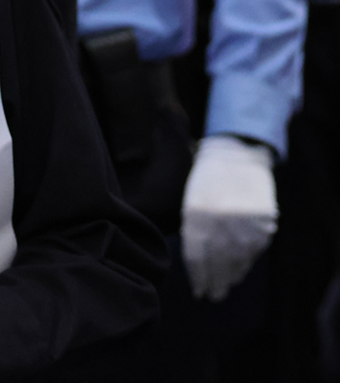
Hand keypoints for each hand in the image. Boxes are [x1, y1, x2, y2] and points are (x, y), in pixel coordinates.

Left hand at [181, 134, 277, 301]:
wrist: (236, 157)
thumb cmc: (206, 181)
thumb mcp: (189, 203)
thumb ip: (192, 231)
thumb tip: (197, 266)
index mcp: (197, 214)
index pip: (196, 256)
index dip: (197, 277)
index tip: (198, 292)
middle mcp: (221, 221)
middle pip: (218, 262)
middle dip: (215, 282)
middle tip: (213, 296)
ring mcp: (246, 222)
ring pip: (239, 259)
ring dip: (232, 276)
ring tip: (226, 287)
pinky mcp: (264, 222)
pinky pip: (255, 250)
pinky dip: (247, 263)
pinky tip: (240, 270)